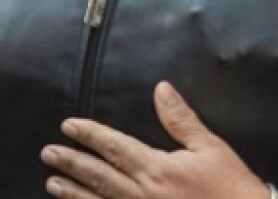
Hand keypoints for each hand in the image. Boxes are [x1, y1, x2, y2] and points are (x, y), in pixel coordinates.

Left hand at [41, 82, 270, 198]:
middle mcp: (142, 193)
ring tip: (53, 183)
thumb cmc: (228, 183)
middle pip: (100, 175)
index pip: (116, 147)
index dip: (91, 135)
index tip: (69, 126)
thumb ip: (180, 119)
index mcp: (157, 169)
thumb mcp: (210, 146)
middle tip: (49, 153)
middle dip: (73, 163)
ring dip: (74, 191)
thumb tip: (161, 90)